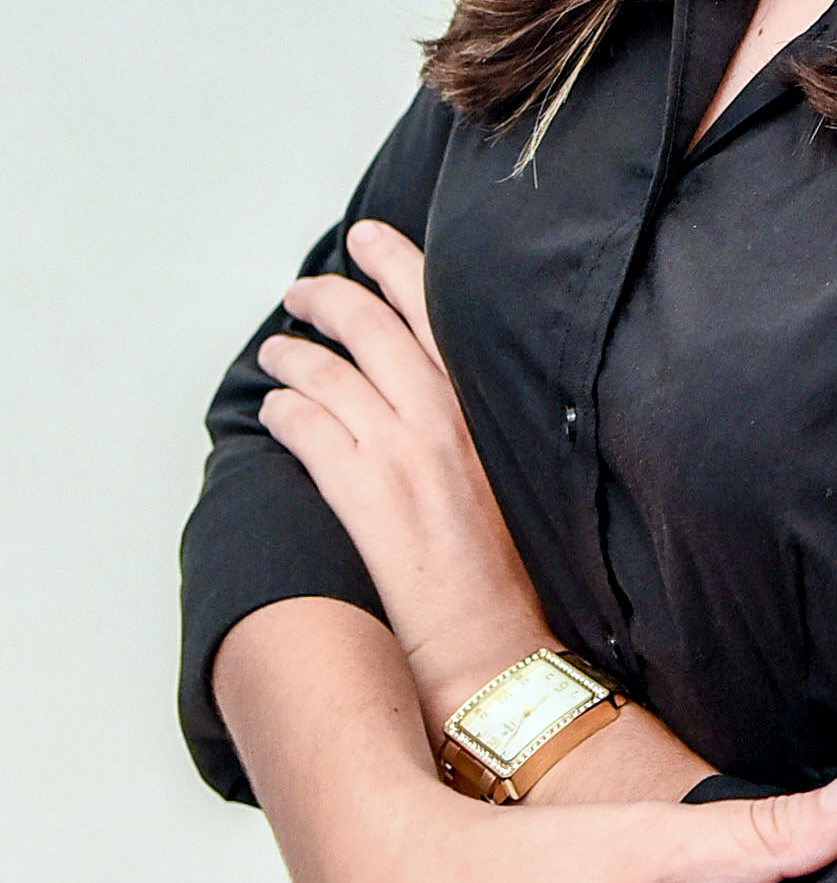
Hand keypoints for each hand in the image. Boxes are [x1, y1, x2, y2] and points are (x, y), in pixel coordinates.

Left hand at [257, 220, 559, 732]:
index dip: (397, 263)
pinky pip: (309, 429)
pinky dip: (285, 413)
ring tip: (276, 353)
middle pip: (373, 327)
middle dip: (330, 296)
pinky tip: (275, 413)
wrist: (498, 646)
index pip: (437, 310)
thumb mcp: (514, 475)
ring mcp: (405, 455)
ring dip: (294, 355)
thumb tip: (435, 390)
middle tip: (303, 290)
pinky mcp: (368, 495)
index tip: (367, 236)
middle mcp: (448, 420)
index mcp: (488, 409)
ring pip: (330, 375)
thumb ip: (477, 424)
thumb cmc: (511, 574)